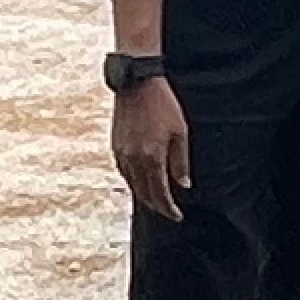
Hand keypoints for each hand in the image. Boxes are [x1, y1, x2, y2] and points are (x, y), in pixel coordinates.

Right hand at [112, 77, 189, 221]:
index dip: (168, 208)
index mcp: (151, 158)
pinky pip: (123, 172)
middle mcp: (133, 159)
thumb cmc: (162, 104)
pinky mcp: (115, 145)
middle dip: (157, 206)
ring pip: (132, 185)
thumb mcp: (180, 132)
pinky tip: (139, 181)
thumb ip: (180, 161)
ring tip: (155, 200)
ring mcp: (121, 153)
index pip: (159, 193)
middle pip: (144, 193)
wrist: (137, 83)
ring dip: (144, 196)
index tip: (177, 216)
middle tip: (167, 211)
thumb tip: (183, 184)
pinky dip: (133, 182)